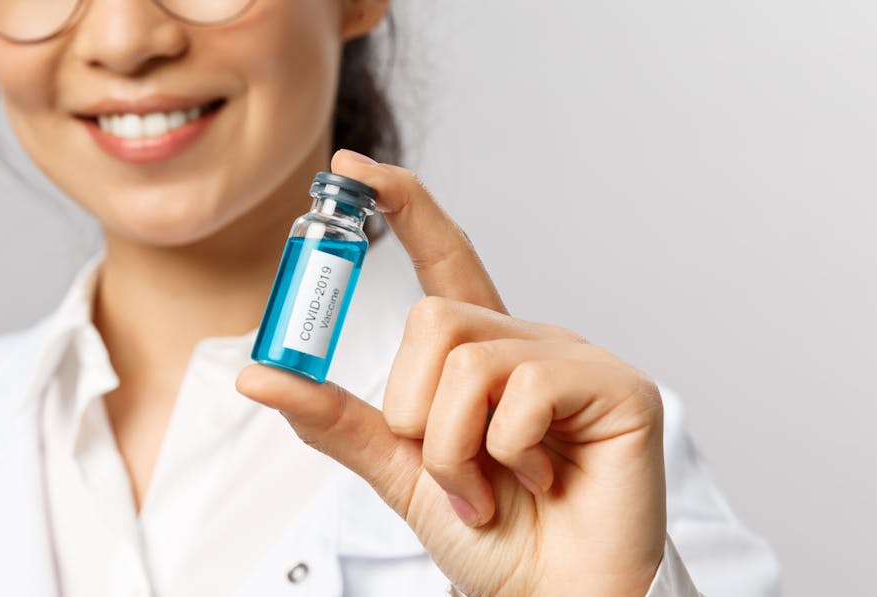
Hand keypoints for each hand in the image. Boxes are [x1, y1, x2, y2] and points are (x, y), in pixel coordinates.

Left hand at [236, 149, 666, 595]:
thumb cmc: (492, 537)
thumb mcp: (398, 469)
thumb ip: (336, 418)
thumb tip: (257, 373)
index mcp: (482, 355)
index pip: (443, 260)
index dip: (405, 206)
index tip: (351, 168)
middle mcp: (530, 343)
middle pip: (434, 316)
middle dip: (415, 409)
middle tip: (449, 470)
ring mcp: (577, 360)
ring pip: (467, 358)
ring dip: (454, 446)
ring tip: (492, 487)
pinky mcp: (619, 388)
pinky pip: (523, 391)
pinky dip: (505, 453)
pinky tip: (540, 481)